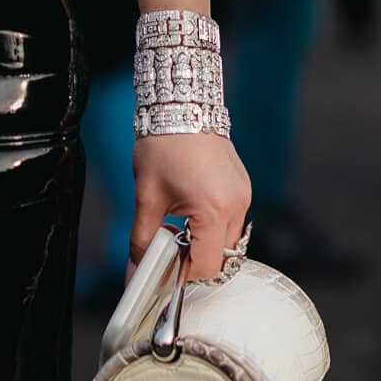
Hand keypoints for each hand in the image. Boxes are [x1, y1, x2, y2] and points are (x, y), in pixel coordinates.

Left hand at [130, 132, 250, 281]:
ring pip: (229, 243)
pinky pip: (232, 223)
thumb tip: (137, 269)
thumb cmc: (164, 145)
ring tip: (177, 224)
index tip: (164, 269)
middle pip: (222, 259)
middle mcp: (236, 205)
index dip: (183, 274)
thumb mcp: (146, 196)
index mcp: (213, 209)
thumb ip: (142, 239)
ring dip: (204, 244)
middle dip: (194, 261)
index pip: (208, 266)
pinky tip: (190, 211)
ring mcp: (243, 196)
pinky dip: (212, 227)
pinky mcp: (243, 188)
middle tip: (167, 247)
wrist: (182, 106)